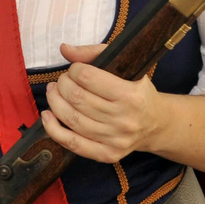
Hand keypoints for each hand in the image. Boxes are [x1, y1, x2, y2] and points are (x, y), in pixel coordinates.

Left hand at [40, 42, 160, 163]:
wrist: (156, 124)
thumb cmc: (137, 91)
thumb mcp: (126, 67)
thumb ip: (94, 53)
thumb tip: (64, 49)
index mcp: (131, 95)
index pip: (87, 77)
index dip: (74, 70)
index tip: (74, 69)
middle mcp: (124, 120)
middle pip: (77, 98)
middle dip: (62, 85)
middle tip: (61, 81)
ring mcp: (115, 139)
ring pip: (72, 119)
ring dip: (55, 102)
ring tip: (53, 93)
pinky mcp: (107, 154)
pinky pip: (72, 143)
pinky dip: (54, 129)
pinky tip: (48, 116)